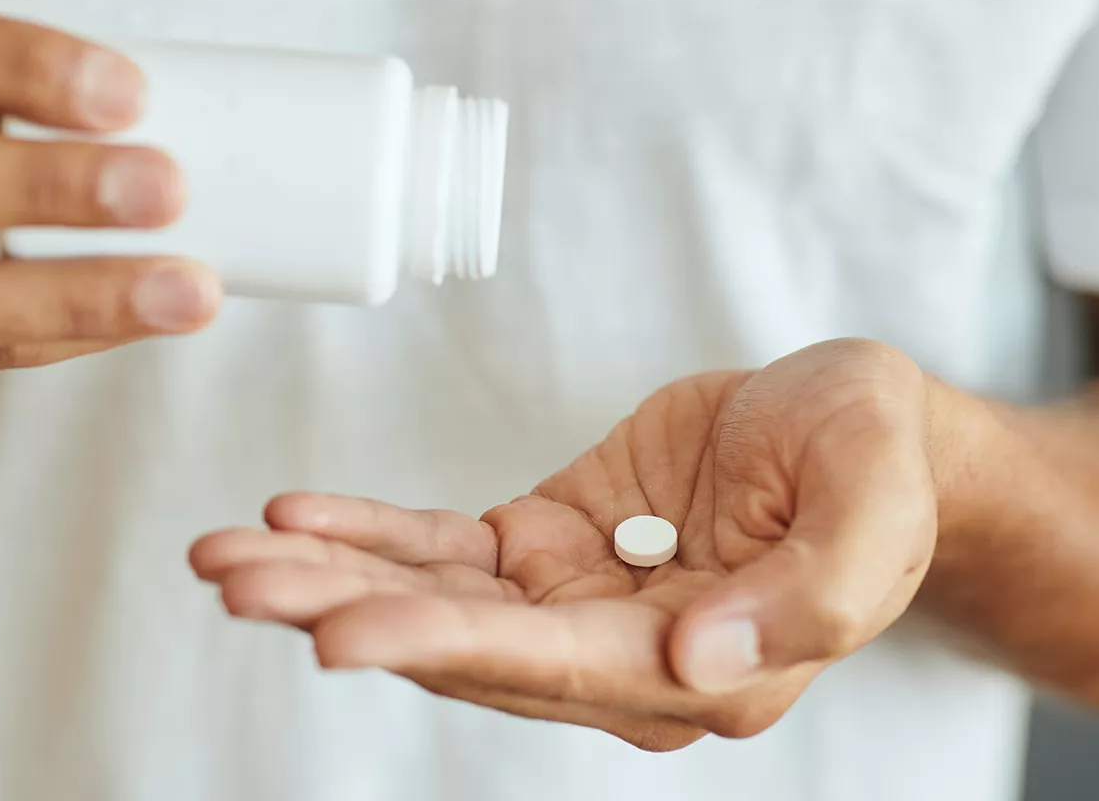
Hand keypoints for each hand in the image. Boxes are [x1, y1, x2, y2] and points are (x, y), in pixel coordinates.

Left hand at [191, 339, 936, 750]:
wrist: (852, 428)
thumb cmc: (874, 461)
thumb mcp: (872, 501)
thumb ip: (809, 591)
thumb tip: (700, 660)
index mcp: (703, 669)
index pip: (549, 667)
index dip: (441, 648)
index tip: (339, 634)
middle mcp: (621, 656)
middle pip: (462, 646)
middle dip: (343, 614)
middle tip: (239, 584)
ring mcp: (573, 604)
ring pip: (433, 601)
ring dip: (327, 579)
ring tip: (224, 557)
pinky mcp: (546, 548)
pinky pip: (442, 548)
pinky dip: (366, 533)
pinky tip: (293, 518)